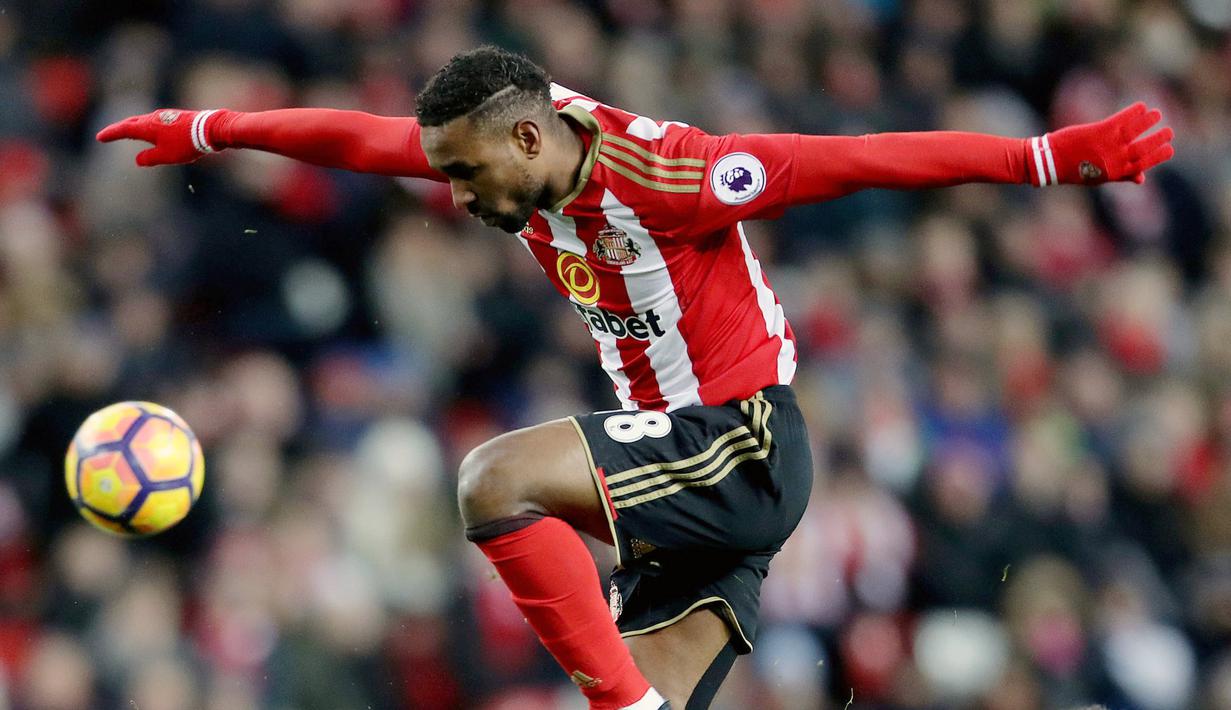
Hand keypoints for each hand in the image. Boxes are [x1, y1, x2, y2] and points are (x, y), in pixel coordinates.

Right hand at [96, 109, 222, 165]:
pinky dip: (147, 126)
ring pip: (143, 121)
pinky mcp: (175, 117)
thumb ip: (149, 158)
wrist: (210, 129)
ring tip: (127, 131)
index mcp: (147, 127)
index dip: (111, 134)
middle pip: (131, 123)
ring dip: (133, 126)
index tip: (100, 137)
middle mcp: (153, 118)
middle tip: (109, 134)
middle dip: (119, 129)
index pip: (123, 130)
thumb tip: (138, 159)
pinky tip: (151, 131)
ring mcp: (164, 116)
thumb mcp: (166, 156)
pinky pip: (155, 122)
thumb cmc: (187, 144)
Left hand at [1032, 103, 1173, 185]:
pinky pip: (1122, 119)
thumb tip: (1142, 179)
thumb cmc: (1076, 170)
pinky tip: (1142, 106)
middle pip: (1144, 147)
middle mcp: (1115, 159)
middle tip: (1170, 132)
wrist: (1052, 162)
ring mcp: (1108, 144)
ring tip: (1157, 114)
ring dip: (1149, 121)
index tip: (1170, 149)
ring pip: (1135, 131)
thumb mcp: (1100, 177)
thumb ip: (1122, 176)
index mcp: (1117, 172)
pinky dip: (1134, 112)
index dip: (1159, 156)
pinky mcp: (1100, 131)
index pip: (1144, 164)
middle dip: (1159, 139)